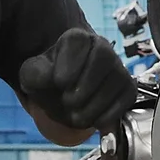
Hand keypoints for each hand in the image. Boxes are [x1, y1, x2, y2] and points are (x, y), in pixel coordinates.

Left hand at [18, 28, 134, 131]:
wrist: (63, 97)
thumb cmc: (49, 81)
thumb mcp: (32, 76)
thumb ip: (36, 74)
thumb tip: (52, 77)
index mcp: (76, 39)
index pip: (79, 41)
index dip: (70, 64)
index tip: (59, 82)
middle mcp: (102, 48)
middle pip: (104, 58)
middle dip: (85, 86)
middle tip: (68, 102)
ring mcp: (118, 69)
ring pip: (116, 82)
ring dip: (94, 105)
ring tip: (76, 115)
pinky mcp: (128, 89)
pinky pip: (125, 100)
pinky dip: (108, 115)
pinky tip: (92, 120)